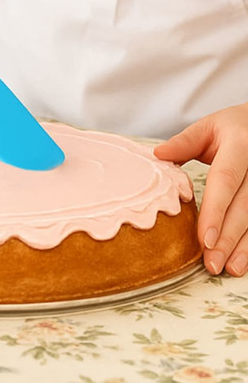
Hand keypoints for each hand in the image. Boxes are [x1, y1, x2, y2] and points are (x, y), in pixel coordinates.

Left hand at [154, 103, 247, 276]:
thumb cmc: (231, 127)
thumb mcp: (207, 127)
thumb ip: (183, 142)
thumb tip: (156, 155)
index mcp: (240, 146)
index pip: (225, 181)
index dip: (216, 211)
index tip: (204, 238)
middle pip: (244, 207)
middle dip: (228, 238)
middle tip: (211, 263)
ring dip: (243, 245)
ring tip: (228, 267)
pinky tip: (243, 260)